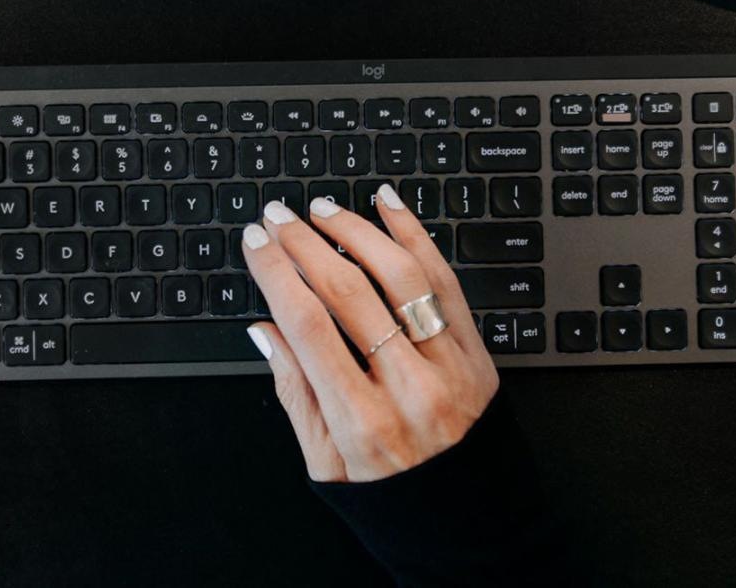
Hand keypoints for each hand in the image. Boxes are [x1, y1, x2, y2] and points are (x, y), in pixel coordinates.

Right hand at [242, 184, 498, 482]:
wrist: (475, 526)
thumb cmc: (396, 499)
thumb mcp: (328, 466)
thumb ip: (296, 395)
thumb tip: (265, 331)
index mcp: (362, 421)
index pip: (309, 326)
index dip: (276, 274)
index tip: (257, 243)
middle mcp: (409, 389)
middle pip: (349, 294)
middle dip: (306, 245)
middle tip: (279, 215)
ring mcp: (450, 367)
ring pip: (402, 278)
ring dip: (358, 233)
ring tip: (324, 210)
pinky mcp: (479, 354)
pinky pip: (447, 283)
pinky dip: (416, 238)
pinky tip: (389, 209)